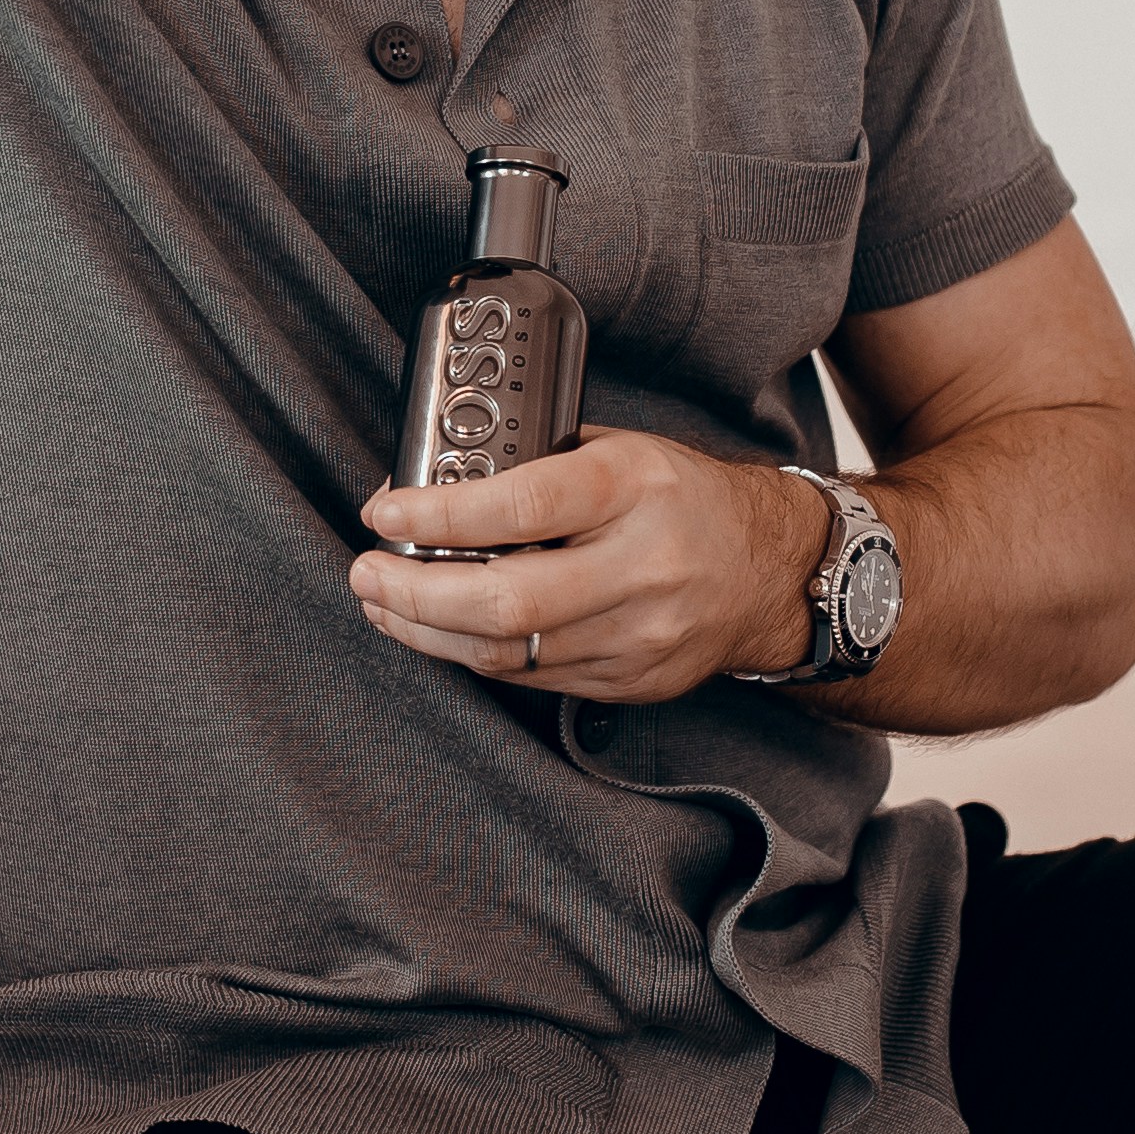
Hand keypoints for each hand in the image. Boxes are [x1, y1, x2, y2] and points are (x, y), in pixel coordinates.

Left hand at [353, 431, 818, 705]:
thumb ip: (536, 466)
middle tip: (365, 573)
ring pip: (509, 652)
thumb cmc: (680, 497)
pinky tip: (439, 629)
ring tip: (384, 603)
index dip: (436, 516)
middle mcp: (641, 566)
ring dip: (428, 631)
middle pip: (507, 602)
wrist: (769, 569)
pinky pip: (532, 677)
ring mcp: (638, 635)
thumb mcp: (619, 452)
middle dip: (414, 592)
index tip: (383, 512)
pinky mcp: (631, 681)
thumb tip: (431, 483)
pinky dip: (473, 652)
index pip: (520, 509)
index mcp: (634, 488)